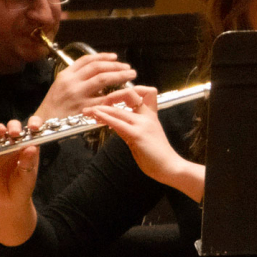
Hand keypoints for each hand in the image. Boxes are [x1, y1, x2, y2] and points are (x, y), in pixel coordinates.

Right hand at [0, 118, 40, 244]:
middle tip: (14, 133)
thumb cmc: (22, 187)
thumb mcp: (27, 176)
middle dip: (14, 127)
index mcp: (29, 147)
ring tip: (0, 132)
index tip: (34, 127)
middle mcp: (15, 145)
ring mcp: (1, 149)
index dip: (34, 124)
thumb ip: (28, 162)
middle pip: (14, 128)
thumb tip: (32, 148)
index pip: (33, 131)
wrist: (8, 201)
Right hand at [35, 53, 136, 120]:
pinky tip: (124, 95)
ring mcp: (78, 95)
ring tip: (130, 75)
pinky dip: (115, 96)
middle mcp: (72, 82)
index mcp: (65, 75)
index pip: (86, 60)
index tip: (115, 57)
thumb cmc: (53, 106)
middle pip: (98, 68)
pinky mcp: (84, 109)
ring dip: (119, 75)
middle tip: (129, 68)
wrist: (43, 123)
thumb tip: (95, 70)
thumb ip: (75, 77)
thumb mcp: (59, 86)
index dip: (103, 57)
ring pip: (103, 80)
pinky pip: (104, 100)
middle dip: (116, 66)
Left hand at [87, 86, 205, 202]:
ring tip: (87, 111)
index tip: (119, 97)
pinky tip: (95, 117)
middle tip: (98, 103)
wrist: (169, 167)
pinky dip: (104, 118)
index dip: (133, 89)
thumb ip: (132, 127)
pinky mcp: (137, 135)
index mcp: (151, 115)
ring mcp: (142, 125)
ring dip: (100, 109)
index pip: (147, 91)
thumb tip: (115, 124)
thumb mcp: (145, 136)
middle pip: (130, 93)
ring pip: (118, 110)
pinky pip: (117, 123)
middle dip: (112, 95)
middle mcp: (147, 116)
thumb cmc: (158, 155)